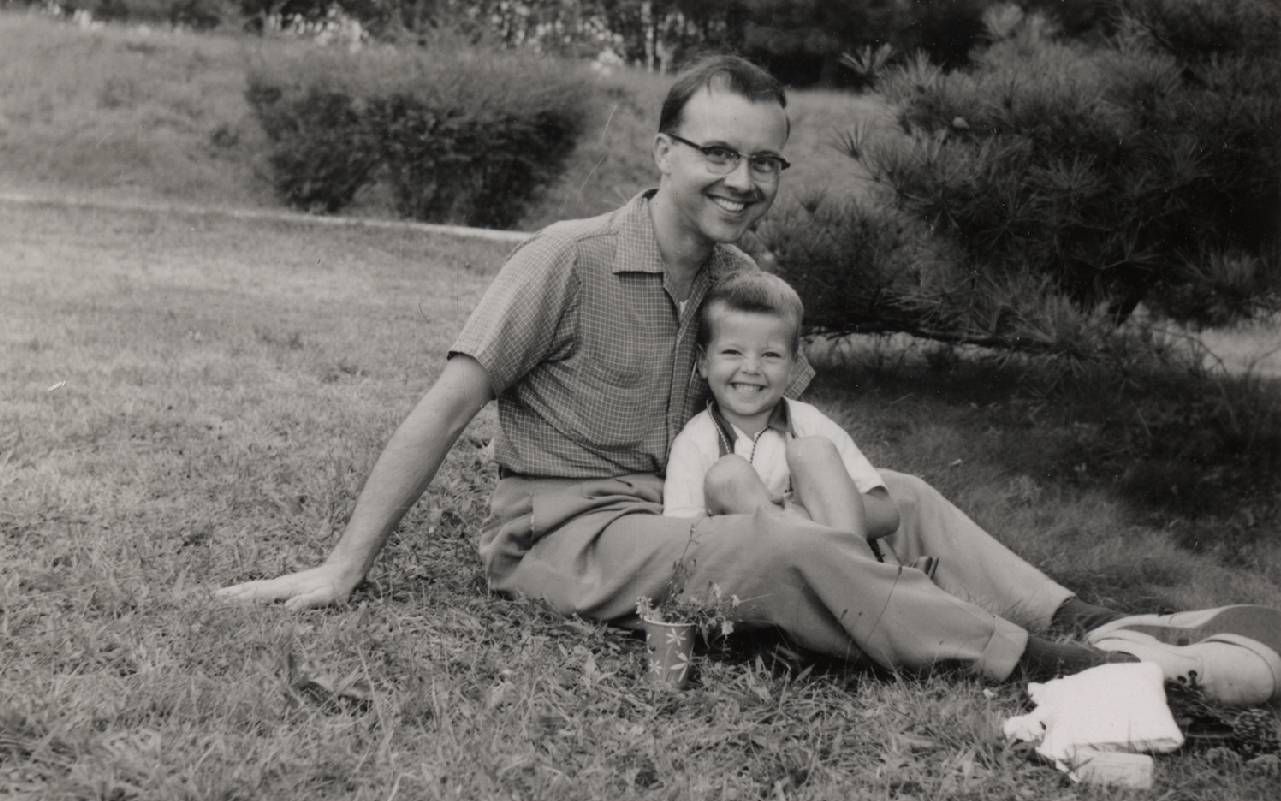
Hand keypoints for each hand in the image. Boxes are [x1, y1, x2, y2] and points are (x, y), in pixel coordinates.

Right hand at [214, 562, 359, 610]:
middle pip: (249, 589)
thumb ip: (307, 602)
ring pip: (253, 587)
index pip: (257, 596)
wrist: (343, 570)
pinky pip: (260, 588)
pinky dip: (246, 590)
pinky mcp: (285, 585)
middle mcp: (280, 584)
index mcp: (285, 589)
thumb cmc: (335, 588)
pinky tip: (242, 593)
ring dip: (235, 591)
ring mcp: (281, 583)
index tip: (219, 604)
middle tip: (207, 599)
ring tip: (217, 595)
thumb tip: (288, 608)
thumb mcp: (325, 598)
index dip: (239, 601)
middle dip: (229, 595)